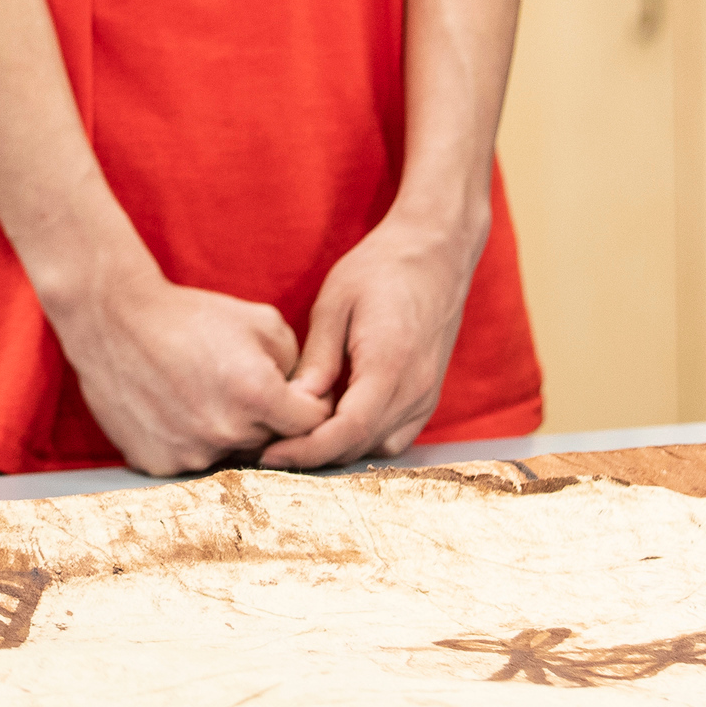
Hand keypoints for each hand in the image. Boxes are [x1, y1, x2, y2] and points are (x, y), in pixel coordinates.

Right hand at [44, 263, 331, 476]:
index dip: (310, 407)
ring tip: (201, 392)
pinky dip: (191, 440)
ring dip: (228, 431)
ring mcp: (190, 454)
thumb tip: (305, 394)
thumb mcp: (260, 320)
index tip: (295, 394)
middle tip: (238, 386)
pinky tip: (176, 408)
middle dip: (267, 419)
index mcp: (258, 394)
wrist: (113, 321)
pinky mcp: (158, 464)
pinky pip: (192, 461)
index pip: (313, 425)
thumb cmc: (189, 315)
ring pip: (231, 454)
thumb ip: (297, 362)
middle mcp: (227, 432)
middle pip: (270, 442)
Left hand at [258, 215, 477, 470]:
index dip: (306, 451)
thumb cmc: (382, 267)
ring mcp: (426, 395)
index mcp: (389, 364)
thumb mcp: (336, 303)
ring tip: (298, 435)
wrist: (435, 251)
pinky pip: (394, 436)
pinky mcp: (428, 396)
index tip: (270, 455)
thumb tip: (292, 403)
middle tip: (270, 447)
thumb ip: (318, 358)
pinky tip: (336, 422)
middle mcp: (414, 389)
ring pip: (377, 447)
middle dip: (314, 454)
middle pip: (360, 445)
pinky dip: (363, 440)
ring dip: (338, 449)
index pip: (347, 431)